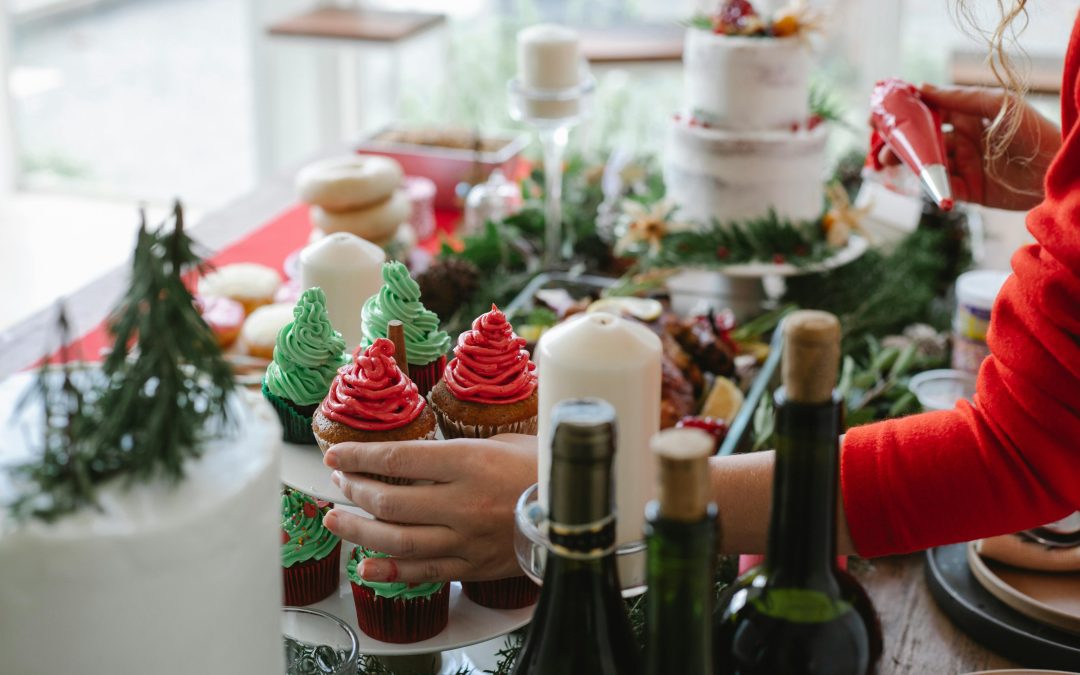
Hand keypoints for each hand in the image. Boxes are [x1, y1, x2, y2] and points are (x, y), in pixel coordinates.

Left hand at [321, 434, 537, 583]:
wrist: (581, 512)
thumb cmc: (544, 469)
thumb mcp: (502, 443)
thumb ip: (456, 452)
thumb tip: (415, 455)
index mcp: (470, 462)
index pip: (399, 459)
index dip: (360, 457)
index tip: (337, 455)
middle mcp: (463, 503)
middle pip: (390, 500)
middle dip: (354, 490)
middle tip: (339, 483)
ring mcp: (466, 539)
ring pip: (396, 540)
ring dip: (359, 530)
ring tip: (337, 520)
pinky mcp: (472, 566)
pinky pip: (422, 572)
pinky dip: (389, 571)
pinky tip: (365, 566)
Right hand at [879, 84, 1059, 210]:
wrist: (1056, 170)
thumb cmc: (1033, 131)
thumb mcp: (997, 105)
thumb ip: (959, 98)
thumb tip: (920, 87)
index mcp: (970, 116)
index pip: (932, 112)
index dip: (907, 112)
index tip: (883, 111)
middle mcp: (965, 140)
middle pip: (923, 140)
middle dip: (900, 141)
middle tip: (878, 141)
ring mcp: (966, 166)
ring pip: (927, 164)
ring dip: (906, 162)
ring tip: (887, 162)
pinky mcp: (969, 191)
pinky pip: (942, 188)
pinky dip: (929, 186)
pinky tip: (917, 181)